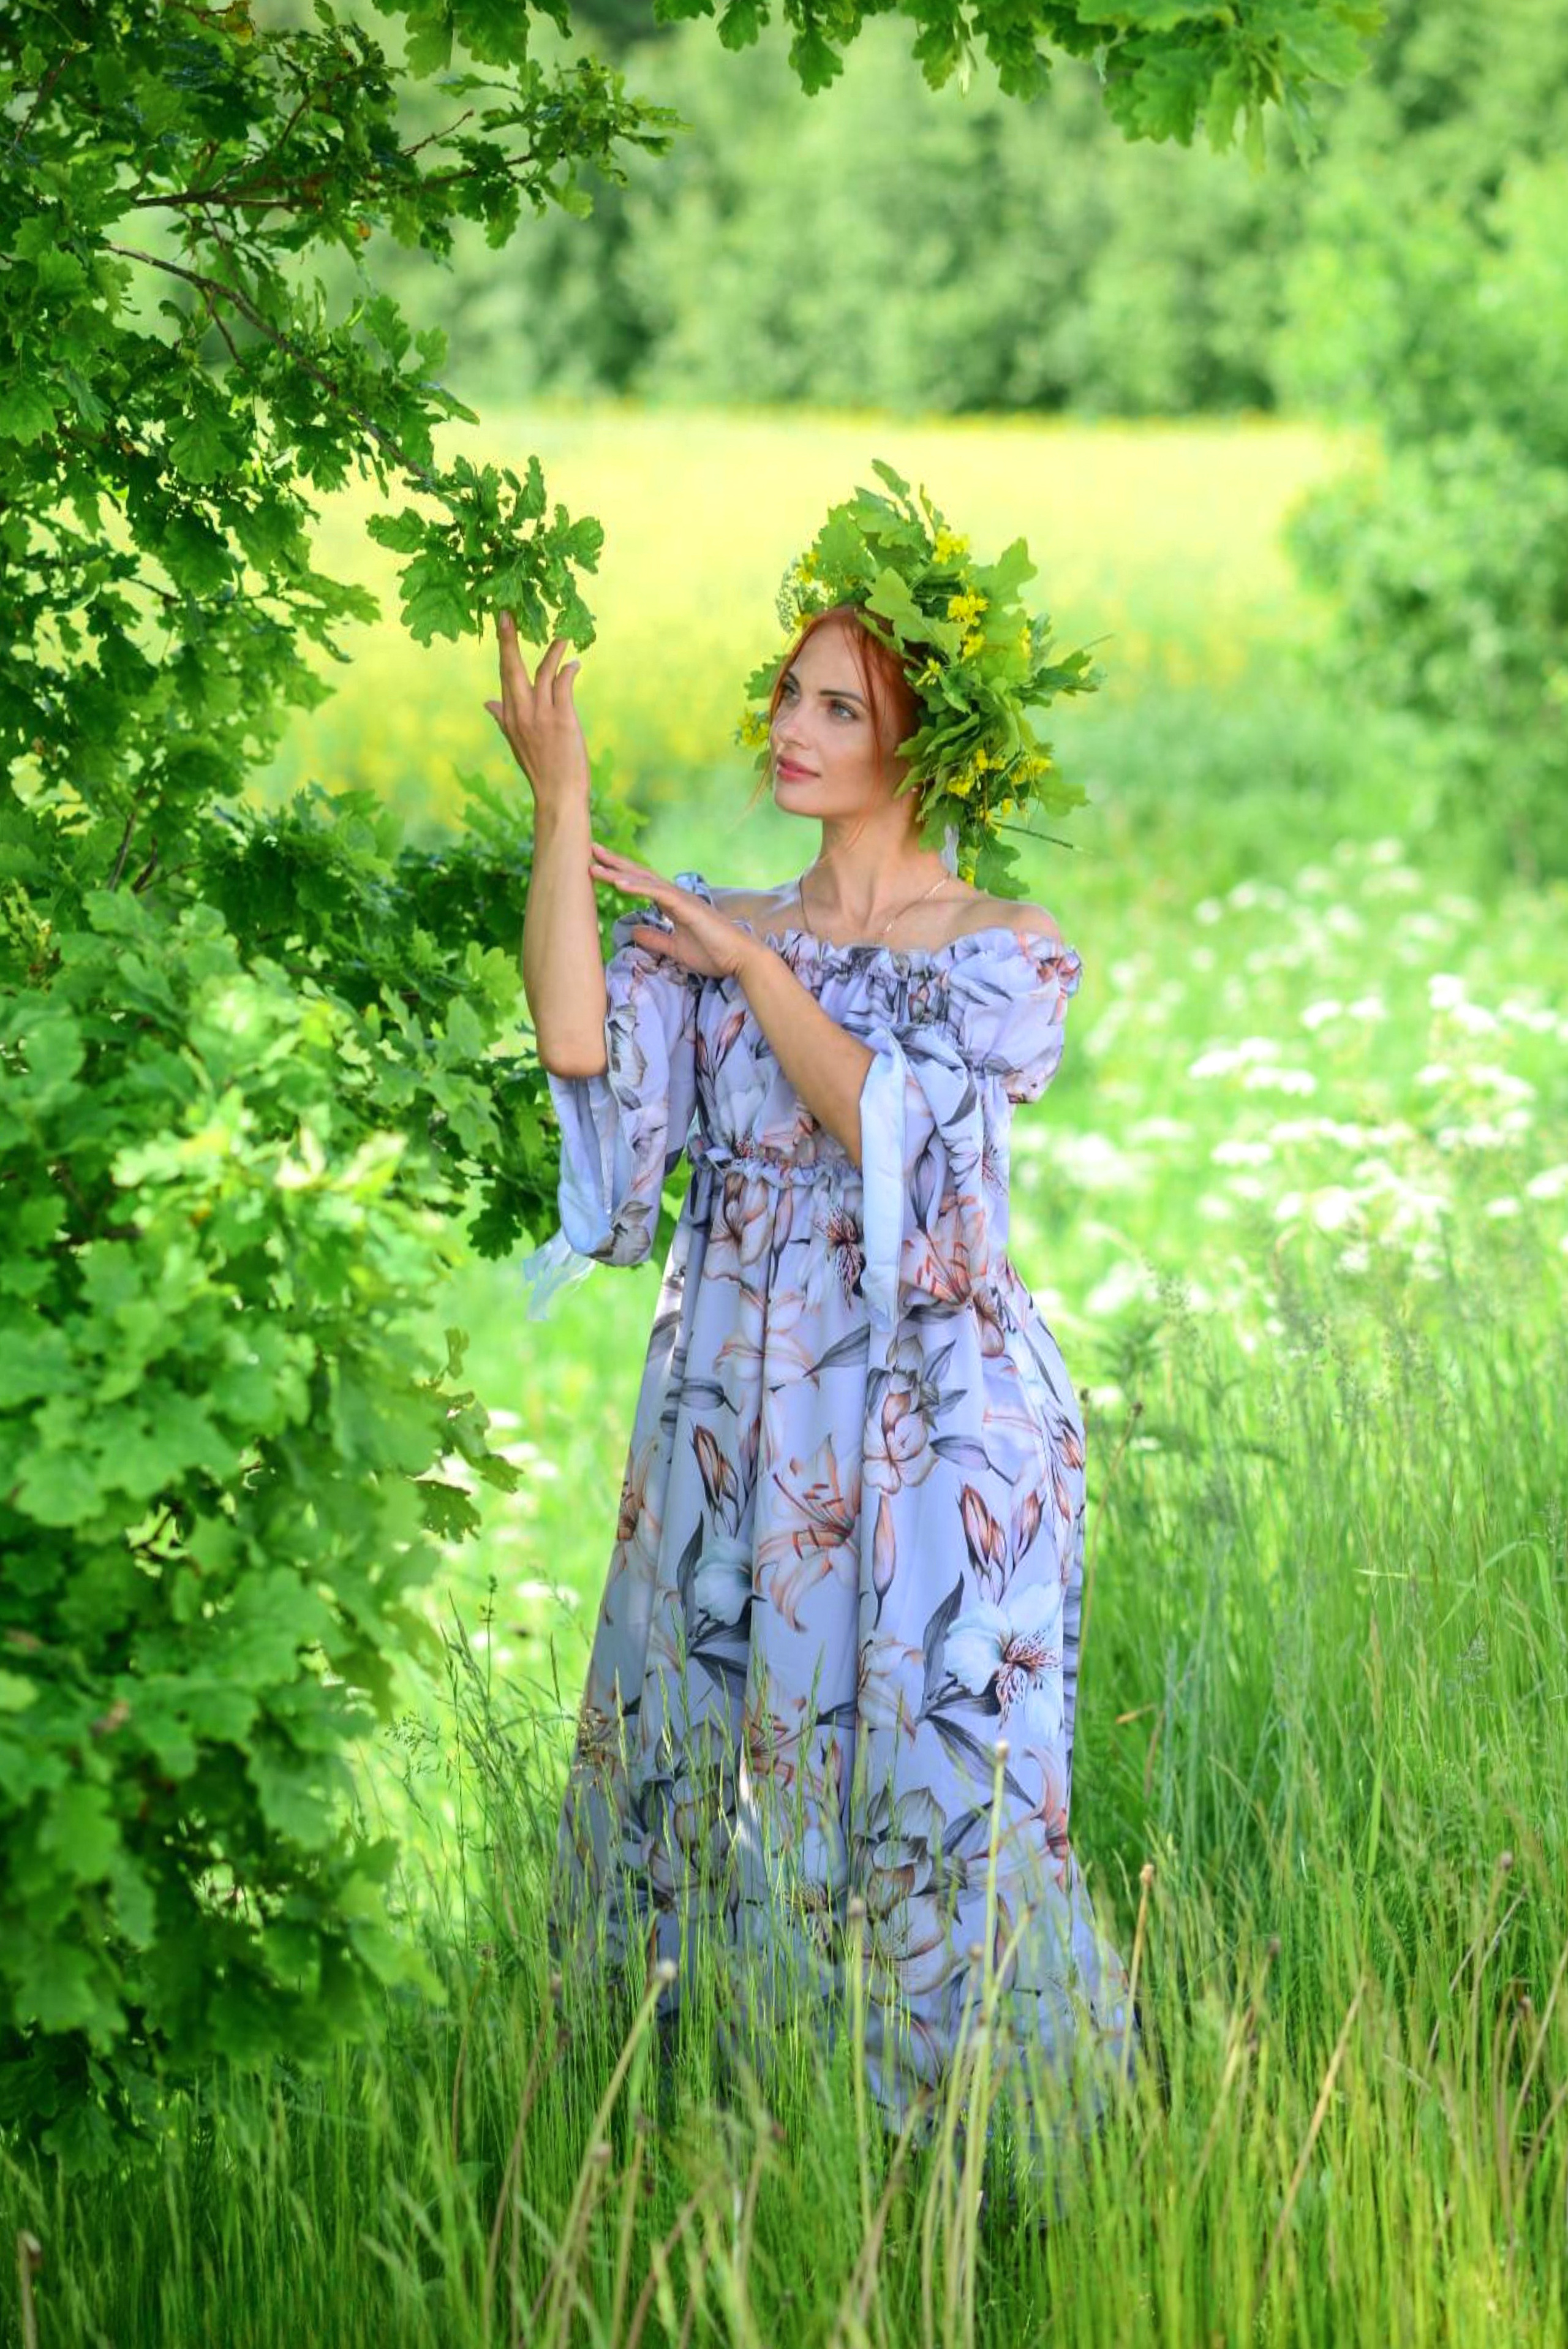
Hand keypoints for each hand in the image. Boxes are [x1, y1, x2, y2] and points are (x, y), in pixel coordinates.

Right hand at [484, 610, 588, 811]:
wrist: (558, 795)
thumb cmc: (541, 769)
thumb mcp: (515, 742)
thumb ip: (502, 718)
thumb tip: (487, 701)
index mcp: (508, 717)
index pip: (503, 675)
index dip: (503, 647)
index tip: (501, 622)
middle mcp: (521, 713)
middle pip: (512, 667)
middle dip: (509, 638)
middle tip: (508, 612)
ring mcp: (541, 715)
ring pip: (543, 671)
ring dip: (554, 651)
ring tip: (564, 636)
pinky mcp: (562, 719)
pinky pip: (564, 685)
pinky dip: (570, 670)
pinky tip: (575, 664)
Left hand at [588, 842, 756, 981]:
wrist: (741, 959)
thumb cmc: (714, 954)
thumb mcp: (676, 948)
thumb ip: (656, 938)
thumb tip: (633, 932)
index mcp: (673, 903)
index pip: (641, 884)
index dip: (620, 873)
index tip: (598, 865)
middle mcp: (675, 895)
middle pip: (639, 874)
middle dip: (614, 861)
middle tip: (590, 848)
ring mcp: (682, 899)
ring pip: (644, 881)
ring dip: (618, 872)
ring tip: (594, 864)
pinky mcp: (687, 907)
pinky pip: (657, 894)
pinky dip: (637, 887)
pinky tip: (618, 883)